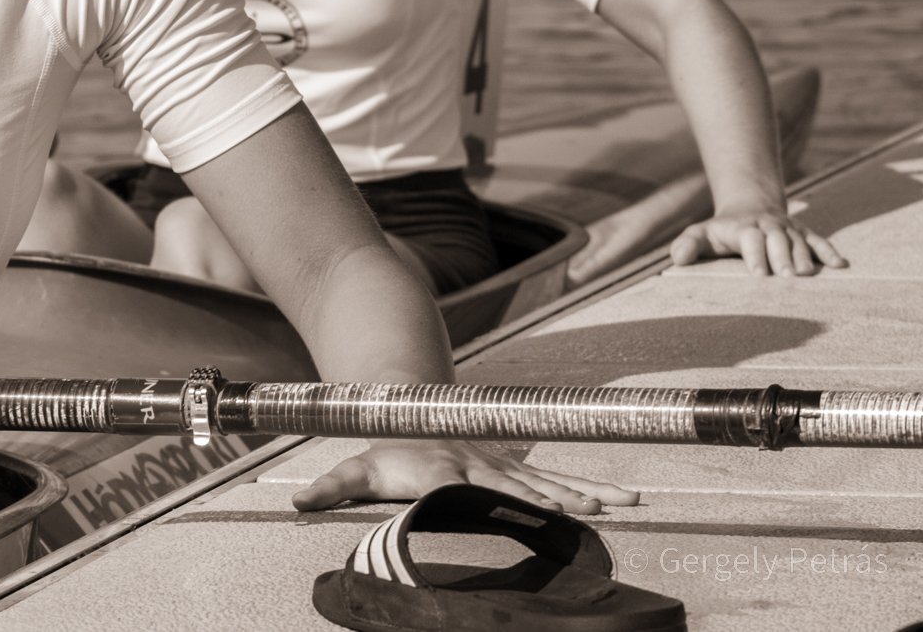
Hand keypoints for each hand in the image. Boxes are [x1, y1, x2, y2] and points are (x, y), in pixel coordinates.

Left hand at [291, 440, 640, 514]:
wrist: (414, 406)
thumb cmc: (386, 448)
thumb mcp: (356, 468)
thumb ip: (330, 486)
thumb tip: (297, 502)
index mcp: (442, 472)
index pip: (464, 491)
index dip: (486, 502)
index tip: (513, 517)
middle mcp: (478, 466)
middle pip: (519, 487)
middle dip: (553, 501)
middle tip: (589, 513)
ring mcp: (502, 465)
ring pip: (548, 481)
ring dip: (584, 492)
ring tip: (622, 503)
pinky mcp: (517, 467)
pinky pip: (559, 478)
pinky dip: (592, 485)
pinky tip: (625, 496)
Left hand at [669, 207, 845, 276]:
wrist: (749, 207)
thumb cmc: (721, 231)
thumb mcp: (700, 234)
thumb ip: (688, 245)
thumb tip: (677, 259)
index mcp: (743, 228)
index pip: (750, 238)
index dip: (755, 253)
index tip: (758, 273)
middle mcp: (768, 226)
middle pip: (778, 239)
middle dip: (782, 256)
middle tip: (788, 277)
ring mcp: (788, 230)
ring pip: (799, 241)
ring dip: (805, 257)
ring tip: (809, 275)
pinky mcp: (803, 234)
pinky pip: (818, 241)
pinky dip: (829, 251)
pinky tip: (840, 265)